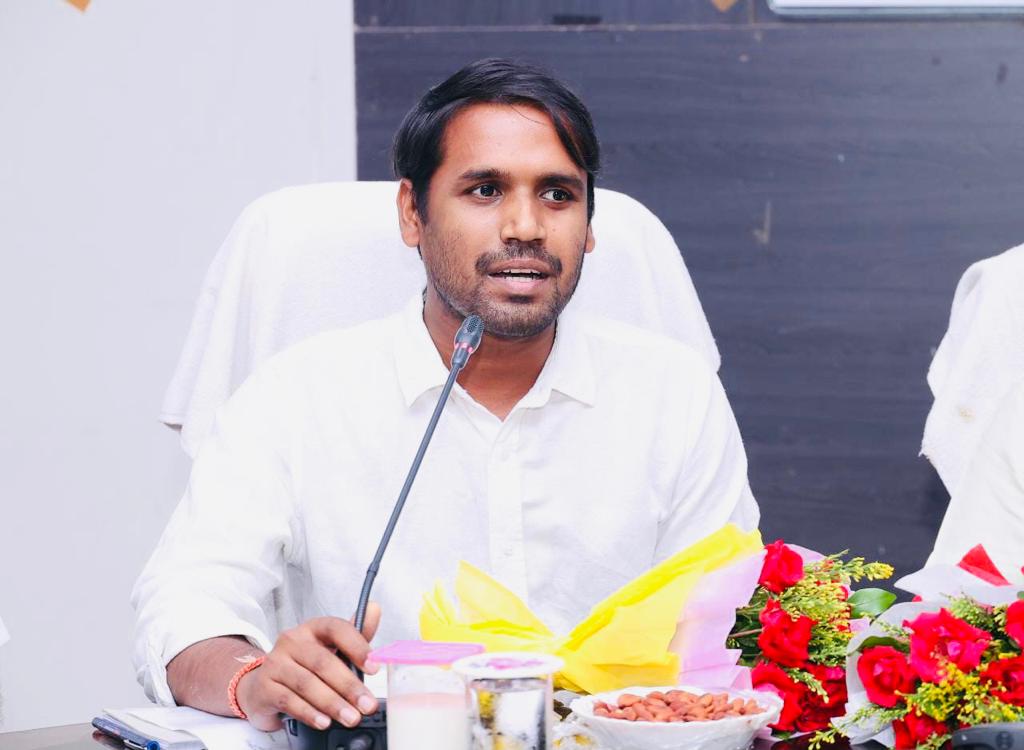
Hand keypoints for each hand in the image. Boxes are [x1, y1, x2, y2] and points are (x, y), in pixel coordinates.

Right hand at [235, 603, 381, 730]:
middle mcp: (292, 641)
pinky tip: (324, 721)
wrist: (264, 685)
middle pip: (323, 662)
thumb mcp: (330, 649)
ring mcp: (275, 663)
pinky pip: (289, 701)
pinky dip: (309, 713)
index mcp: (313, 628)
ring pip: (307, 683)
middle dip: (349, 686)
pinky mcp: (264, 687)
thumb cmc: (304, 665)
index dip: (357, 646)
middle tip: (367, 704)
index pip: (336, 629)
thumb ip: (355, 635)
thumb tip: (374, 609)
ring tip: (350, 717)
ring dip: (332, 703)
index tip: (374, 668)